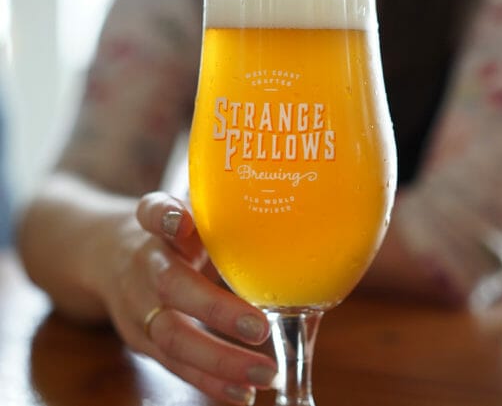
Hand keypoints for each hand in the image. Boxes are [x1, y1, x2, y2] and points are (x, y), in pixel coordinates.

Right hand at [97, 192, 276, 405]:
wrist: (108, 256)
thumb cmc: (175, 233)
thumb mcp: (193, 214)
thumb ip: (227, 218)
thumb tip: (294, 230)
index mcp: (156, 226)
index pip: (152, 212)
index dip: (164, 216)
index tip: (179, 221)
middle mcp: (143, 264)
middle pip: (170, 286)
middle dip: (215, 310)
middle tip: (258, 327)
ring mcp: (137, 306)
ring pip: (171, 336)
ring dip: (219, 359)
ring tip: (262, 374)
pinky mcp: (141, 339)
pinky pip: (175, 364)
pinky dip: (210, 382)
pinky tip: (242, 393)